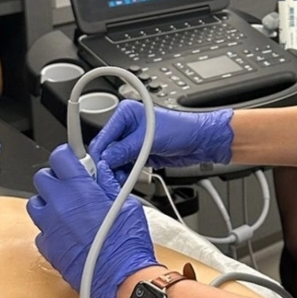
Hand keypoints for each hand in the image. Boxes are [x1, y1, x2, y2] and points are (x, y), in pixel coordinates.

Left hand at [26, 144, 158, 297]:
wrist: (119, 279)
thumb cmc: (126, 245)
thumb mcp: (127, 204)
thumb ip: (109, 185)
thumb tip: (103, 174)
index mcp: (79, 189)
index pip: (60, 157)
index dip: (67, 155)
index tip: (73, 159)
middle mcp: (59, 205)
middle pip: (42, 177)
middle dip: (57, 177)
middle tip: (73, 184)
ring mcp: (49, 227)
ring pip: (35, 203)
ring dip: (49, 201)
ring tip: (67, 207)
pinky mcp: (47, 248)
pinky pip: (40, 230)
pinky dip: (50, 227)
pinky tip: (66, 231)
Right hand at [87, 100, 234, 172]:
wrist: (201, 141)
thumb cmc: (182, 129)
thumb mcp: (148, 140)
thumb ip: (124, 151)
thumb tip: (105, 160)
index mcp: (126, 114)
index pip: (103, 136)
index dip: (98, 154)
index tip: (95, 170)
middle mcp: (127, 126)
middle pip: (107, 150)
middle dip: (107, 166)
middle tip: (106, 180)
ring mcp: (133, 141)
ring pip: (115, 161)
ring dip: (116, 172)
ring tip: (118, 183)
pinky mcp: (140, 153)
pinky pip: (126, 166)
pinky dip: (125, 174)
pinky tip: (126, 181)